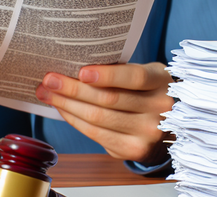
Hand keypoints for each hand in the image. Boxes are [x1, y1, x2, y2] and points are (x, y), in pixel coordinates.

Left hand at [35, 62, 174, 164]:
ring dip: (67, 105)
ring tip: (47, 93)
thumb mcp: (145, 74)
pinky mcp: (134, 149)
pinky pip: (96, 134)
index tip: (81, 71)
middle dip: (73, 89)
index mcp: (162, 81)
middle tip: (49, 79)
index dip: (107, 75)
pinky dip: (75, 120)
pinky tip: (63, 109)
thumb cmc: (148, 91)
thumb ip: (120, 71)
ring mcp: (148, 132)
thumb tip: (74, 67)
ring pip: (98, 118)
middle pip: (109, 99)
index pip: (134, 77)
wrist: (168, 124)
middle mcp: (160, 108)